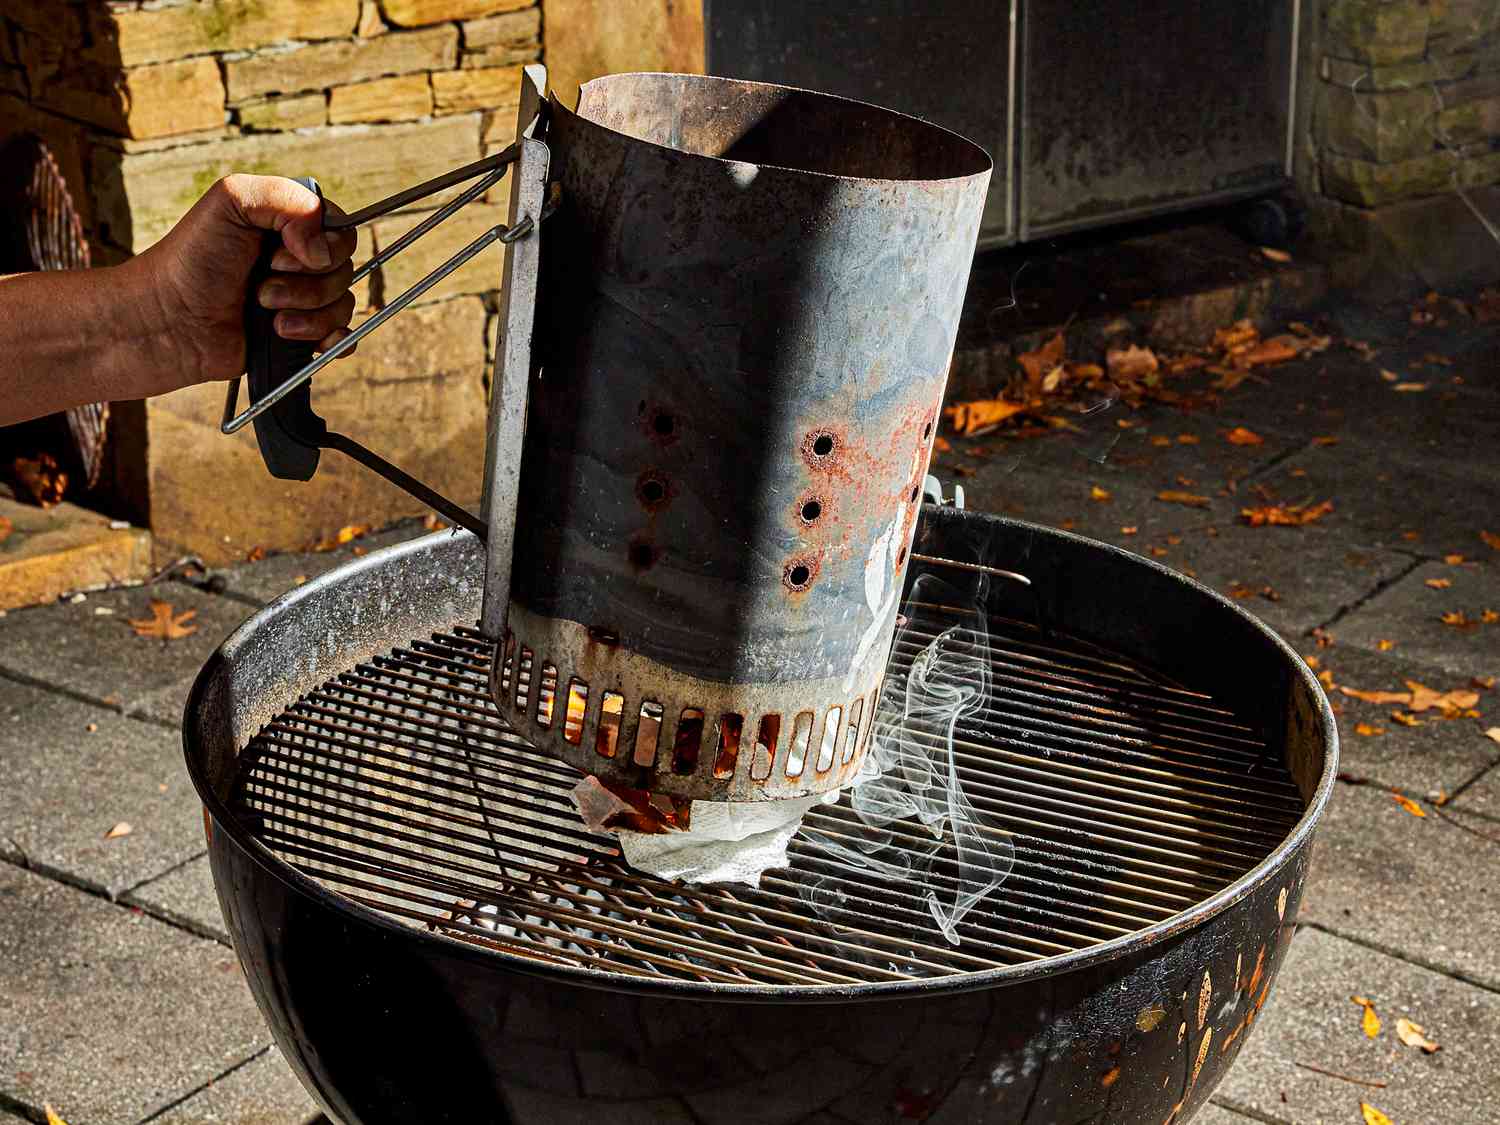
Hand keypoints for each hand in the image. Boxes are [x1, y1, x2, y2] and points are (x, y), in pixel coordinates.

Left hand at [133, 174, 358, 385]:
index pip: (341, 229)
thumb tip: (322, 249)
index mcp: (290, 224)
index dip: (321, 245)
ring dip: (307, 313)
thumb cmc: (191, 259)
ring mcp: (304, 299)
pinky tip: (292, 334)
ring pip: (344, 305)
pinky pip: (345, 338)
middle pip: (346, 269)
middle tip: (261, 288)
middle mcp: (300, 259)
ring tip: (264, 313)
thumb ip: (286, 198)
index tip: (278, 255)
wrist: (170, 320)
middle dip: (306, 284)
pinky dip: (328, 340)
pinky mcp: (304, 335)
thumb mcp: (231, 200)